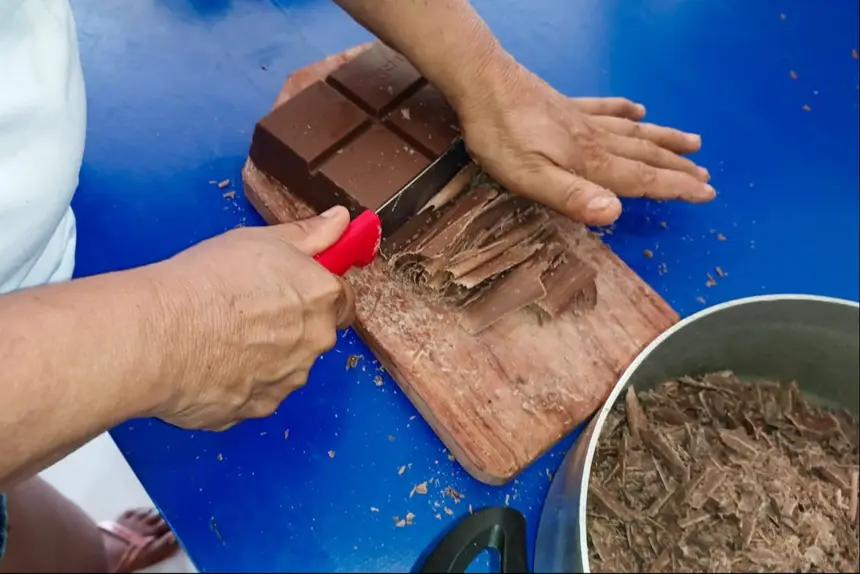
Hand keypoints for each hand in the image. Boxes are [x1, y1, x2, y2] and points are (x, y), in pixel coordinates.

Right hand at [147, 206, 354, 430]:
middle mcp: (314, 342)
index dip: (318, 293)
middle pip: (314, 334)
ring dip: (266, 355)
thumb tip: (340, 222)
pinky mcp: (258, 408)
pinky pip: (257, 392)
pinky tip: (210, 362)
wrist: (157, 336)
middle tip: (246, 309)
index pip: (343, 299)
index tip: (296, 288)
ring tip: (220, 336)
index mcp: (321, 297)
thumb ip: (309, 235)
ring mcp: (288, 380)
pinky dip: (239, 381)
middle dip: (290, 324)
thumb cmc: (204, 283)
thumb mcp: (261, 240)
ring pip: (286, 366)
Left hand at [456, 57, 714, 225]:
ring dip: (664, 139)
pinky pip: (606, 107)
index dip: (675, 188)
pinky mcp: (566, 105)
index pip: (642, 179)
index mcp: (588, 161)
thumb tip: (616, 213)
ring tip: (692, 142)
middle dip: (678, 168)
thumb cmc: (500, 137)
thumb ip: (572, 196)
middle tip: (706, 177)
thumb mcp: (529, 177)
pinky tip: (638, 110)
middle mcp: (594, 138)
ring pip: (633, 131)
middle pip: (645, 155)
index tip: (706, 194)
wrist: (482, 83)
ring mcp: (581, 118)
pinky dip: (627, 111)